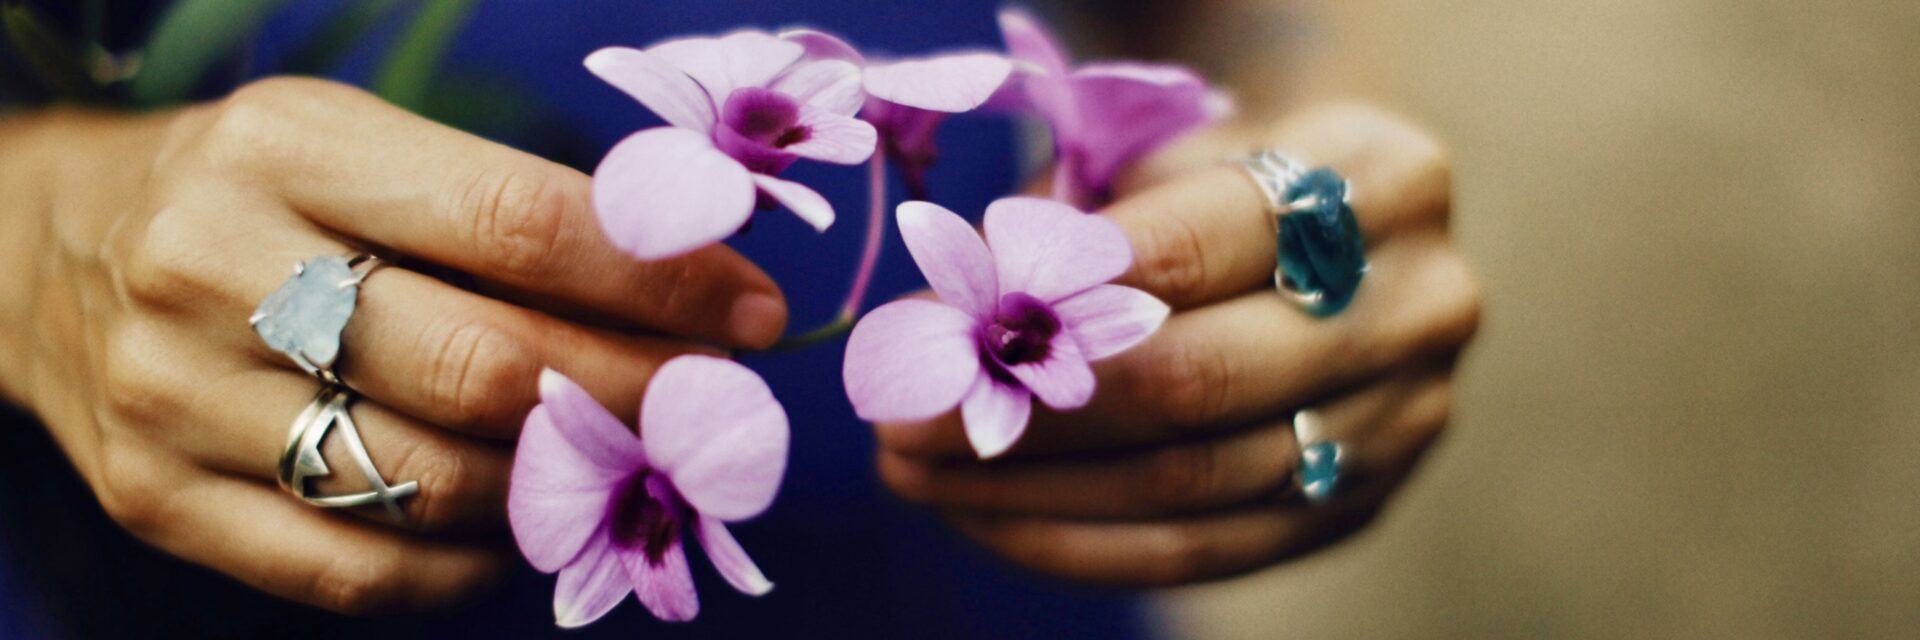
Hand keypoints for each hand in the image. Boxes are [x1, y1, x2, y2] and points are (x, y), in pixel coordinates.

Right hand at [0, 78, 787, 611]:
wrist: (42, 253)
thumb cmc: (257, 193)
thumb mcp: (363, 146)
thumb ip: (508, 210)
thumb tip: (695, 288)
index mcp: (291, 147)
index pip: (519, 222)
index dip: (661, 279)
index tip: (755, 312)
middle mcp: (218, 266)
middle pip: (487, 365)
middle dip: (638, 393)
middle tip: (719, 406)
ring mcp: (175, 393)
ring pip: (432, 478)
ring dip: (564, 484)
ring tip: (630, 462)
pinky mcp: (156, 499)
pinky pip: (357, 566)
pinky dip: (470, 564)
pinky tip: (523, 528)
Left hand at [871, 105, 1479, 585]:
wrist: (1338, 231)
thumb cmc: (1220, 178)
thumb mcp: (1163, 157)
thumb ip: (1070, 233)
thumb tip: (940, 332)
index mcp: (1381, 179)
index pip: (1189, 253)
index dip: (1047, 301)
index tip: (926, 334)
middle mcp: (1420, 304)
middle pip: (1199, 382)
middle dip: (1026, 412)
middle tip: (902, 423)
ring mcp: (1405, 419)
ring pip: (1196, 486)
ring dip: (1034, 493)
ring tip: (923, 477)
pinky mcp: (1361, 505)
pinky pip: (1207, 551)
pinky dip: (1082, 544)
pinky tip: (990, 520)